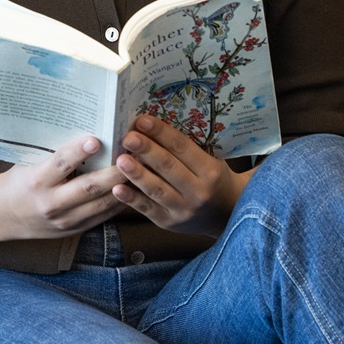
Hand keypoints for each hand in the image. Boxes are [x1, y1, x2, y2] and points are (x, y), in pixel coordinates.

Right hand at [0, 136, 124, 239]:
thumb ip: (53, 154)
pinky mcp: (73, 230)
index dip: (79, 151)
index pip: (60, 164)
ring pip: (100, 204)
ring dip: (123, 187)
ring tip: (140, 170)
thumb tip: (84, 131)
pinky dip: (119, 202)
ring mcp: (64, 220)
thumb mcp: (27, 164)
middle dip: (114, 171)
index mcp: (36, 181)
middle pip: (88, 187)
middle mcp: (51, 203)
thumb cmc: (18, 181)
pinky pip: (102, 216)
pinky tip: (132, 189)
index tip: (96, 139)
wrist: (3, 215)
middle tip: (133, 154)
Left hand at [111, 115, 250, 234]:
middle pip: (168, 167)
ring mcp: (183, 210)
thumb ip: (185, 148)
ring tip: (121, 160)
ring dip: (137, 174)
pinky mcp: (169, 222)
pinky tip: (117, 189)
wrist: (226, 215)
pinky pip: (148, 209)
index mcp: (210, 171)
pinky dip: (131, 199)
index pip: (182, 148)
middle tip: (128, 137)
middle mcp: (199, 192)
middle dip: (147, 150)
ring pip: (157, 190)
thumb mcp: (210, 161)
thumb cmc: (213, 180)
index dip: (162, 133)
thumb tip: (150, 126)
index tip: (142, 120)